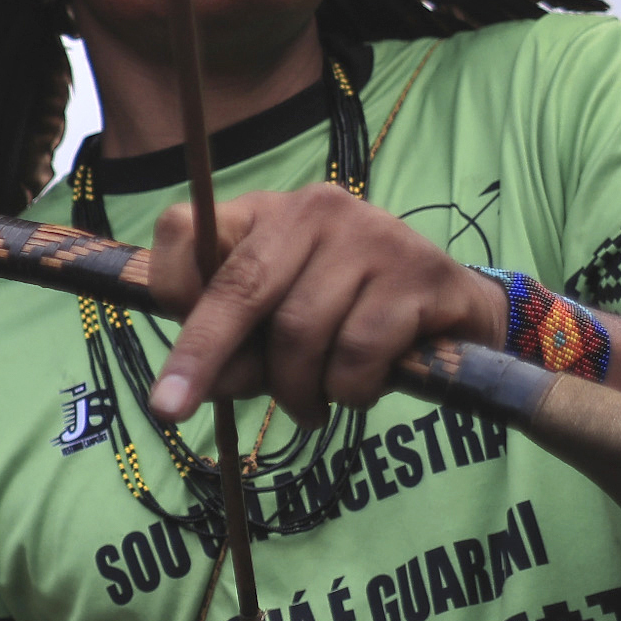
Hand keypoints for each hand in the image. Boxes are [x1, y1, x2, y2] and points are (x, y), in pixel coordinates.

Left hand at [131, 185, 508, 428]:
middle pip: (239, 288)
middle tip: (170, 409)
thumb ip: (235, 343)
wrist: (454, 313)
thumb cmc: (347, 319)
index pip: (187, 230)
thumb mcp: (276, 324)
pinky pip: (356, 353)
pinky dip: (349, 389)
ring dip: (297, 390)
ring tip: (313, 403)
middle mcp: (313, 210)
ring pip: (300, 332)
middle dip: (202, 354)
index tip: (167, 343)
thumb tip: (202, 381)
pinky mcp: (417, 273)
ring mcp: (369, 235)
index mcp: (265, 213)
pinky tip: (360, 389)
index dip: (170, 291)